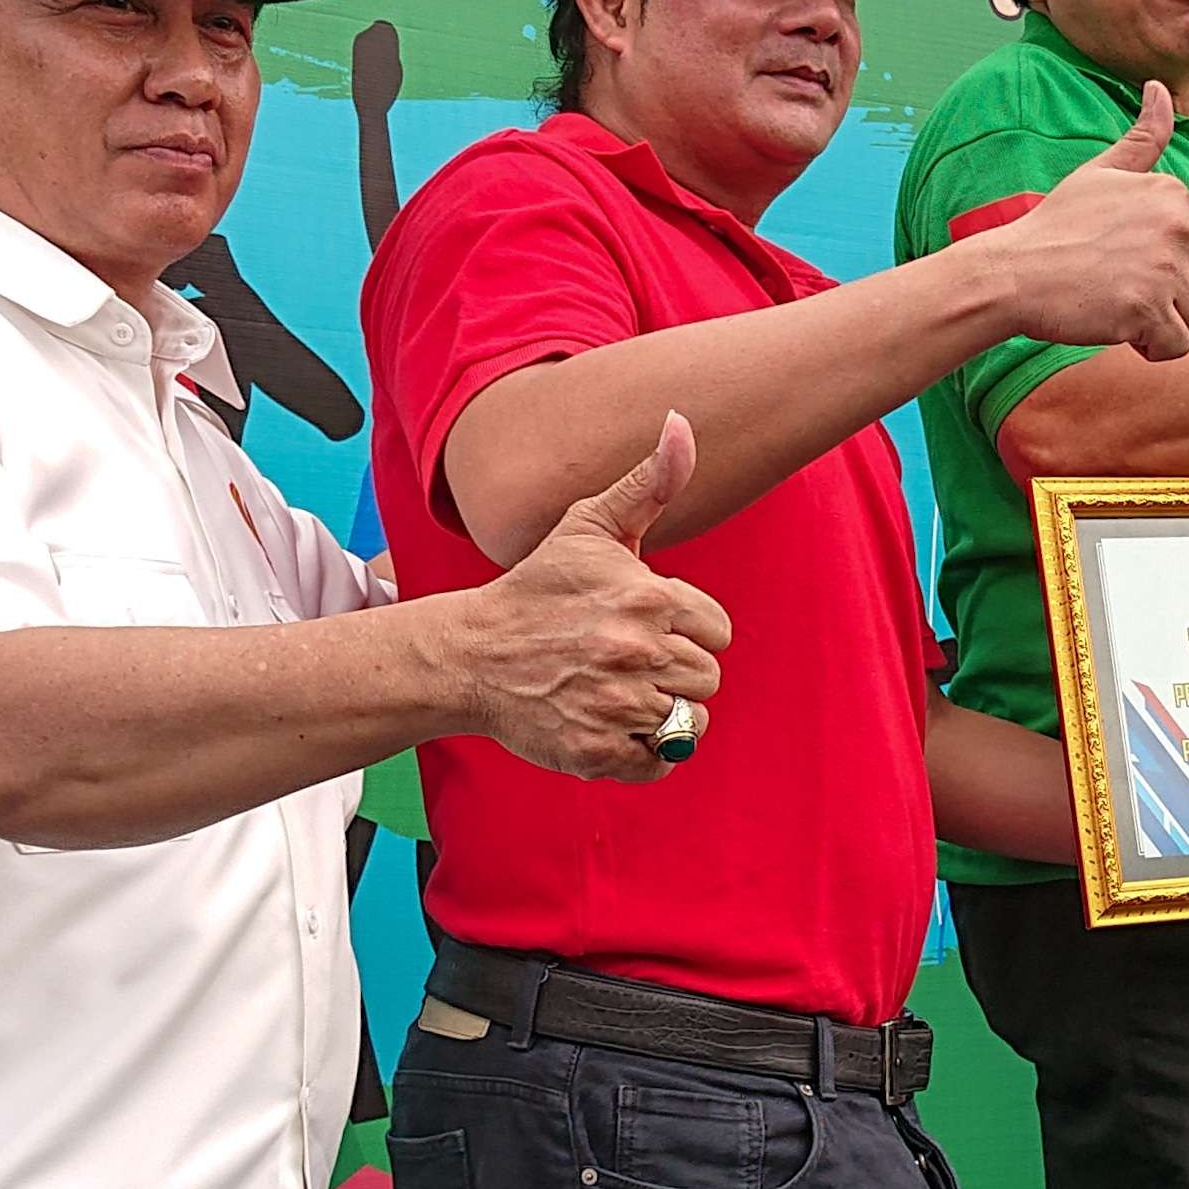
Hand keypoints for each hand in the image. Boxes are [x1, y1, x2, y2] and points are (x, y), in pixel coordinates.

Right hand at [457, 413, 731, 782]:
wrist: (471, 653)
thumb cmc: (538, 589)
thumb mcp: (589, 527)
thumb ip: (648, 482)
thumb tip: (681, 424)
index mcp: (646, 598)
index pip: (717, 632)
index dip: (687, 629)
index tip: (647, 626)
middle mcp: (636, 653)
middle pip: (705, 678)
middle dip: (674, 670)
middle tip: (626, 660)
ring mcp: (617, 707)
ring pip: (688, 723)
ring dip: (661, 712)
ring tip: (618, 690)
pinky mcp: (597, 753)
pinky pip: (659, 764)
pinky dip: (644, 753)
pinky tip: (611, 724)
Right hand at [985, 82, 1188, 358]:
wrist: (1014, 272)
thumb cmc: (1054, 226)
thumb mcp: (1100, 172)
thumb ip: (1142, 138)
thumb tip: (1160, 88)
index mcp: (1174, 194)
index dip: (1163, 267)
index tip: (1121, 261)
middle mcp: (1178, 226)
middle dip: (1166, 299)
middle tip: (1116, 287)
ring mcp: (1165, 268)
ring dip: (1159, 326)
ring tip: (1116, 307)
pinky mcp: (1149, 308)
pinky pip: (1177, 346)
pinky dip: (1152, 348)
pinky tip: (1118, 329)